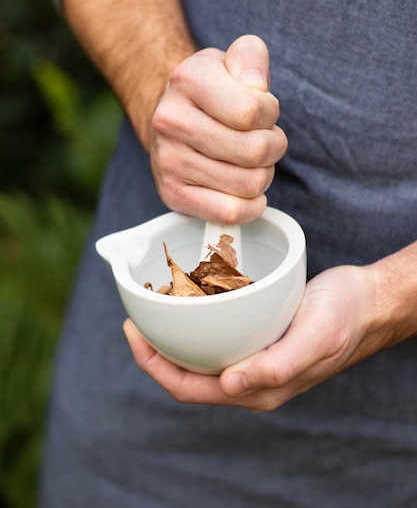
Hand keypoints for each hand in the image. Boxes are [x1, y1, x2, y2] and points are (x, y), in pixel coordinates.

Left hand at [124, 262, 399, 410]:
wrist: (366, 301)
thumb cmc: (344, 318)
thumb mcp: (314, 338)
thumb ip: (276, 366)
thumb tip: (232, 384)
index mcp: (257, 388)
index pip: (190, 389)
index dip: (154, 367)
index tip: (133, 334)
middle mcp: (250, 378)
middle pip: (187, 375)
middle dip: (154, 352)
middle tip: (135, 317)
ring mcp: (253, 358)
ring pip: (199, 356)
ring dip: (172, 338)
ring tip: (154, 307)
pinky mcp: (258, 338)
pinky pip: (216, 338)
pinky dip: (195, 324)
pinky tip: (189, 299)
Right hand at [149, 34, 287, 223]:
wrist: (169, 116)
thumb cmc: (211, 91)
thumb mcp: (230, 61)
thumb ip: (251, 56)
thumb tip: (257, 86)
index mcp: (187, 81)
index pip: (252, 111)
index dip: (270, 114)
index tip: (262, 112)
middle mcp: (171, 121)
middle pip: (255, 152)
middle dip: (273, 146)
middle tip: (262, 140)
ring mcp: (168, 161)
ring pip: (248, 185)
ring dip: (262, 175)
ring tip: (249, 161)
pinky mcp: (172, 194)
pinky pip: (229, 213)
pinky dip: (249, 206)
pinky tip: (245, 190)